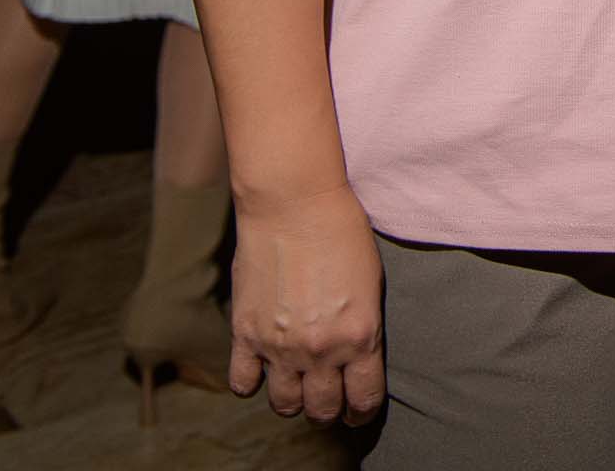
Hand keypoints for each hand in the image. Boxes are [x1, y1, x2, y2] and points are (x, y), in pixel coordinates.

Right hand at [228, 184, 385, 425]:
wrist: (293, 204)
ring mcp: (278, 346)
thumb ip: (361, 328)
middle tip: (328, 401)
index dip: (361, 411)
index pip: (362, 399)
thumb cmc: (342, 233)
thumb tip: (354, 356)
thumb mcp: (371, 284)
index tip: (358, 410)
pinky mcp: (244, 334)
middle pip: (322, 409)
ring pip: (284, 404)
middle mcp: (319, 350)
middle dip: (328, 410)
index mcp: (359, 337)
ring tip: (297, 389)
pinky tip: (261, 370)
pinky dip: (251, 383)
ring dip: (292, 401)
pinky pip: (243, 382)